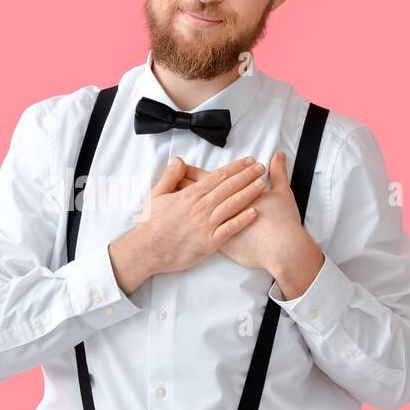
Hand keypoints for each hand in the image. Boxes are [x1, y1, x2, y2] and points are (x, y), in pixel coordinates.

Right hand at [113, 155, 267, 285]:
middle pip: (229, 187)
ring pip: (232, 205)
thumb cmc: (151, 223)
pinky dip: (242, 221)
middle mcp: (201, 207)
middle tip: (261, 168)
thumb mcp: (156, 195)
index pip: (218, 176)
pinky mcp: (209, 242)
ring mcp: (206, 225)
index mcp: (190, 195)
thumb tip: (179, 160)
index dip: (236, 167)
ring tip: (262, 185)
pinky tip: (255, 213)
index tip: (248, 161)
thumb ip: (170, 177)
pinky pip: (230, 230)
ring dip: (248, 194)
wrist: (147, 249)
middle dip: (247, 176)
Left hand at [174, 150, 319, 275]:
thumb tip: (278, 155)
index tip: (184, 166)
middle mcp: (225, 209)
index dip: (196, 173)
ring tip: (172, 197)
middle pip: (199, 194)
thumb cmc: (283, 222)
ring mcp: (220, 226)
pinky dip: (192, 225)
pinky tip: (184, 223)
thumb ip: (279, 173)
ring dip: (185, 205)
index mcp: (234, 194)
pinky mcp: (219, 243)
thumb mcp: (283, 194)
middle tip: (169, 181)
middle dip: (184, 186)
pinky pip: (201, 231)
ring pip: (196, 213)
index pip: (210, 180)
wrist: (282, 249)